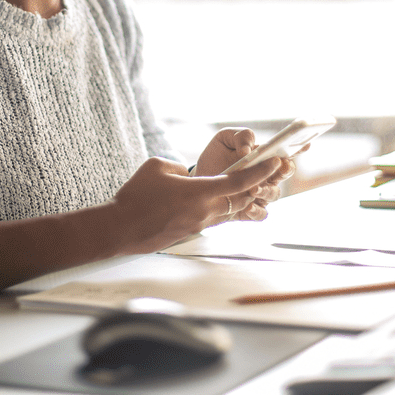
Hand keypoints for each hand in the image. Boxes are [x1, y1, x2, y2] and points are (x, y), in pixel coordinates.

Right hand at [110, 155, 281, 253]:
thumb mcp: (159, 166)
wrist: (121, 228)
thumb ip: (181, 168)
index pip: (240, 182)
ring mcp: (199, 224)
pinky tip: (215, 200)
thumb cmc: (136, 196)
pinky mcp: (191, 232)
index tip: (274, 163)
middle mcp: (205, 211)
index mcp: (200, 193)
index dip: (260, 171)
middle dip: (255, 185)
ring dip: (239, 198)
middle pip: (242, 199)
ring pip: (230, 211)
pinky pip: (215, 218)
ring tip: (242, 185)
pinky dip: (222, 208)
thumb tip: (189, 175)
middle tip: (263, 172)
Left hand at [193, 128, 306, 221]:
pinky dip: (257, 211)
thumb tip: (247, 151)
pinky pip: (261, 214)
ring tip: (253, 188)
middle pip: (286, 172)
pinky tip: (247, 206)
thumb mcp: (224, 139)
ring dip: (266, 190)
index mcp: (265, 156)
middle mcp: (268, 175)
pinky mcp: (249, 210)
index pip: (288, 151)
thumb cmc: (216, 155)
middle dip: (285, 169)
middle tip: (278, 165)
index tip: (305, 144)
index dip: (300, 147)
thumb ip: (240, 137)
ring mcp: (261, 193)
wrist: (199, 178)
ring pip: (274, 194)